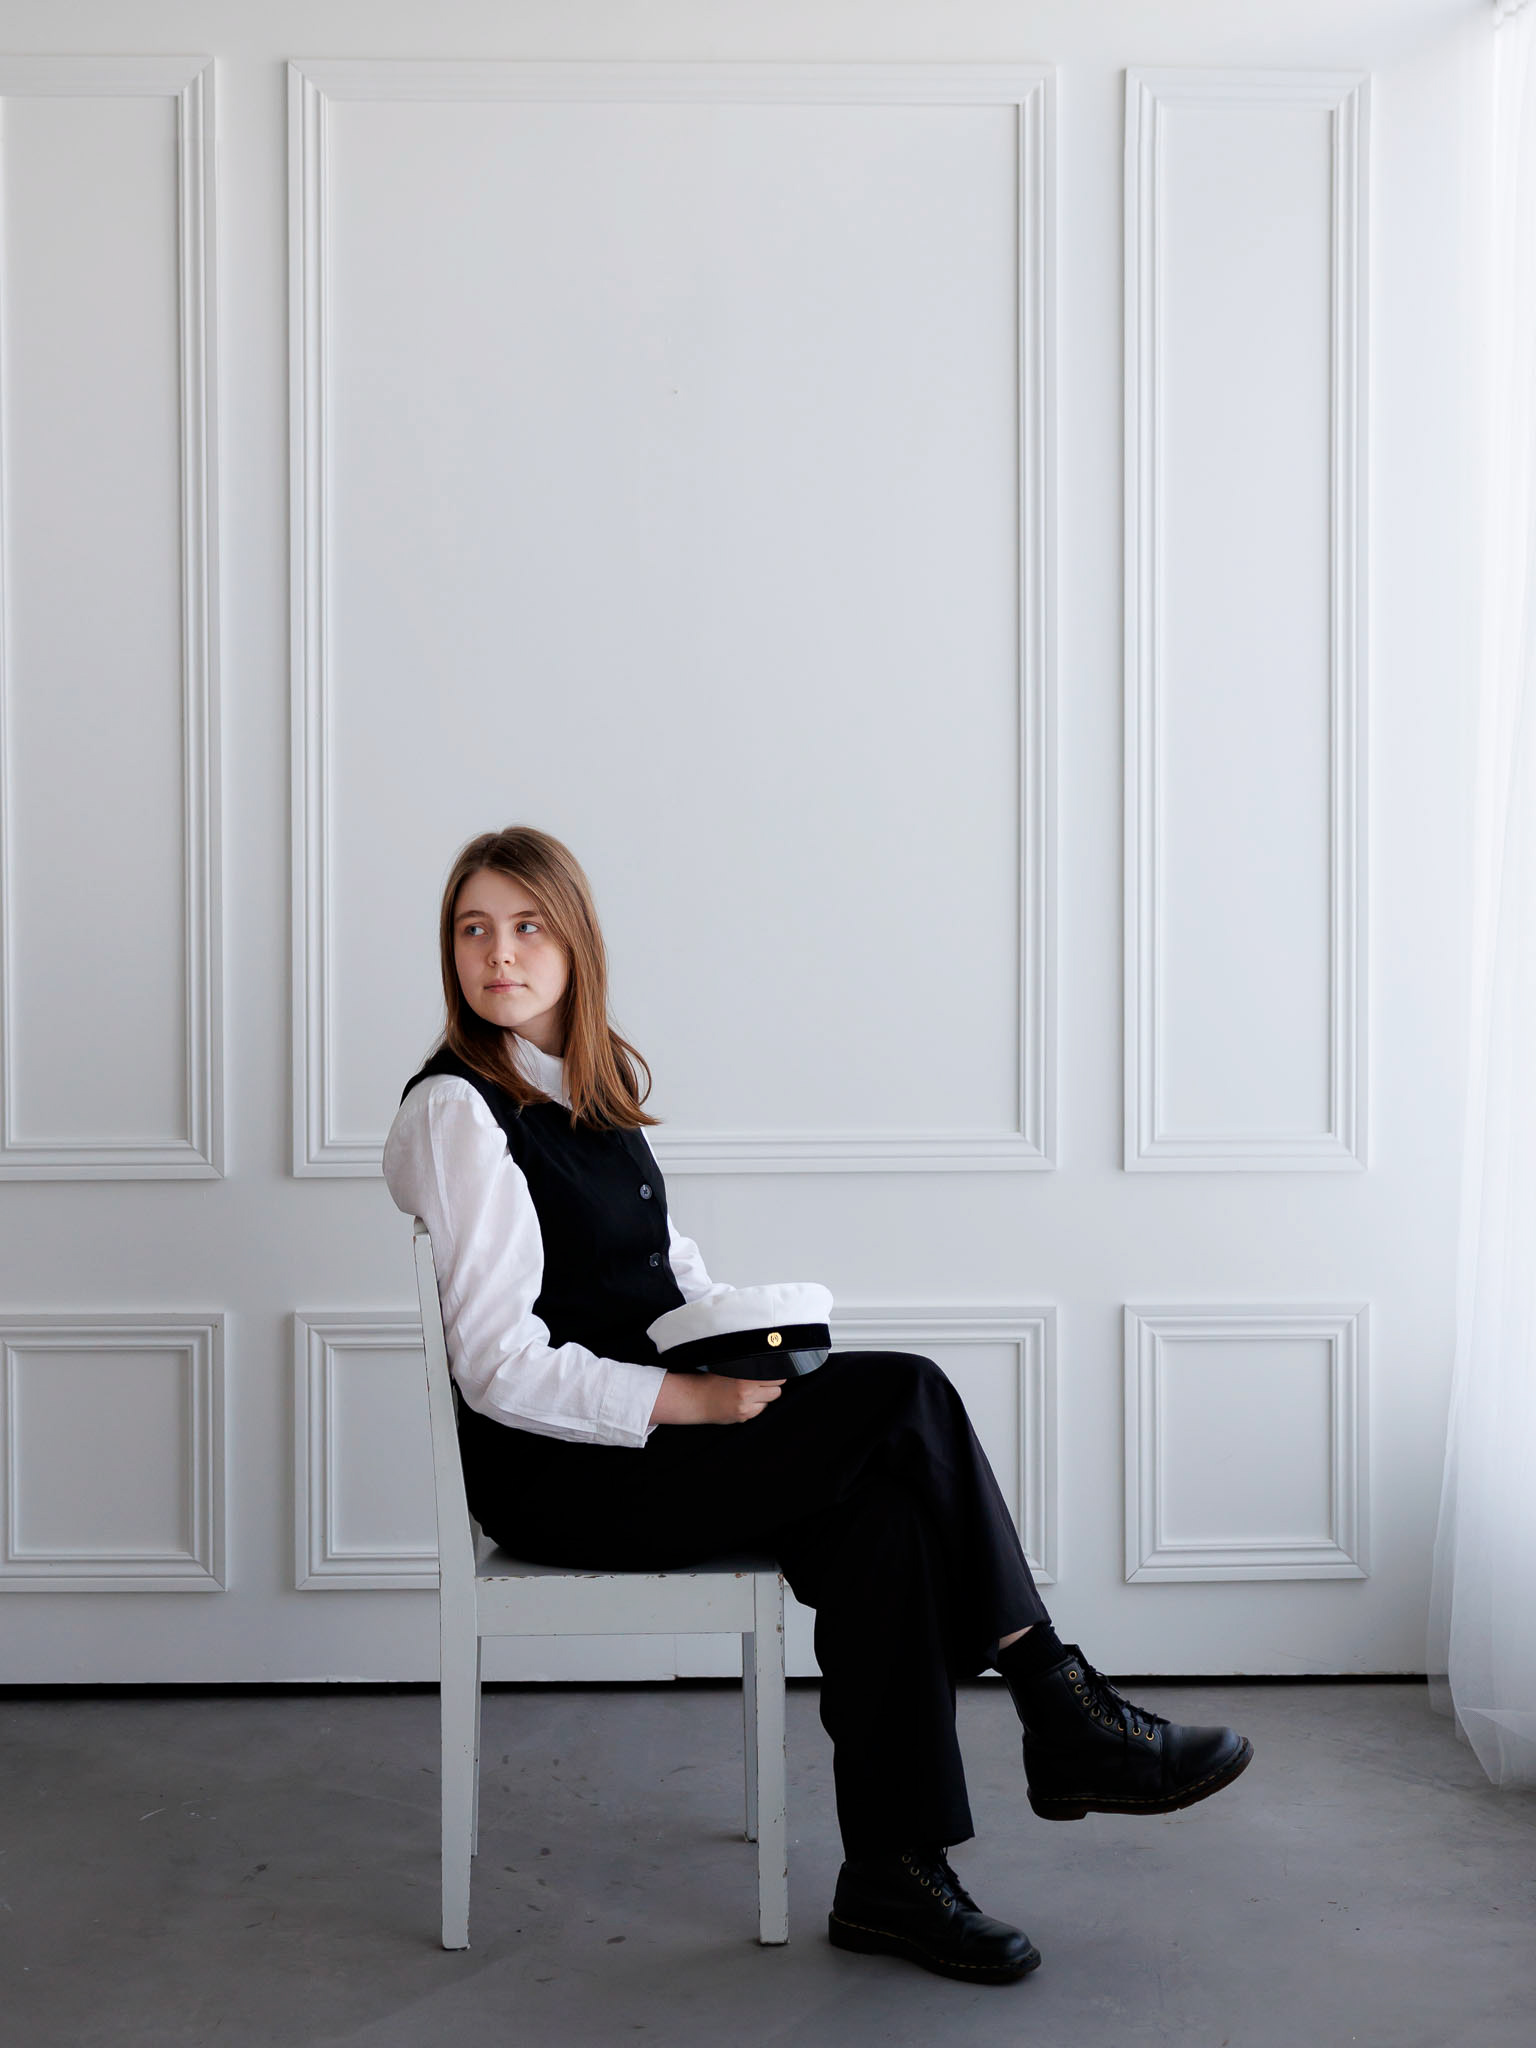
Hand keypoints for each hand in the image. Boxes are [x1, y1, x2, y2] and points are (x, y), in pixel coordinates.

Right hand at [649, 1371, 785, 1425]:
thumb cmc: (709, 1381)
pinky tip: (743, 1401)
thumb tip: (768, 1364)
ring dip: (764, 1397)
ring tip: (751, 1392)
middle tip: (762, 1382)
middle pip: (776, 1391)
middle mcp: (747, 1395)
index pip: (776, 1378)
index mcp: (745, 1379)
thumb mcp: (729, 1368)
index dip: (776, 1375)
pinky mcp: (743, 1418)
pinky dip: (755, 1406)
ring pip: (768, 1402)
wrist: (695, 1399)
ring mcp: (746, 1408)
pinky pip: (758, 1411)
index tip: (775, 1372)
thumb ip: (749, 1367)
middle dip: (771, 1386)